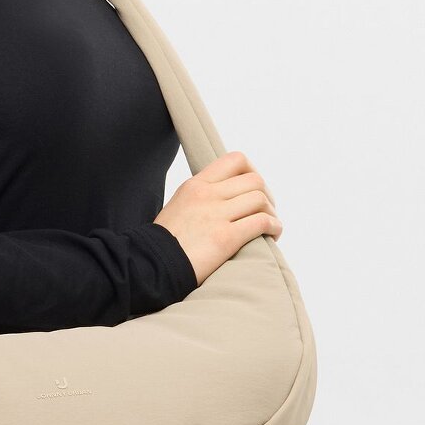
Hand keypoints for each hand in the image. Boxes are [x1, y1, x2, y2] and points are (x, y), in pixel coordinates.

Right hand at [152, 150, 282, 285]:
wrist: (150, 264)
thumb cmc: (163, 242)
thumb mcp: (178, 206)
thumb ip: (200, 199)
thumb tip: (225, 201)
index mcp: (195, 185)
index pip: (235, 160)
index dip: (252, 172)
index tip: (252, 189)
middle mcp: (207, 195)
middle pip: (254, 180)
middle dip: (266, 195)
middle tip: (265, 210)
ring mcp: (216, 215)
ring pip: (260, 199)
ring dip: (271, 212)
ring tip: (270, 225)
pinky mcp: (226, 237)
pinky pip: (262, 222)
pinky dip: (274, 226)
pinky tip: (273, 234)